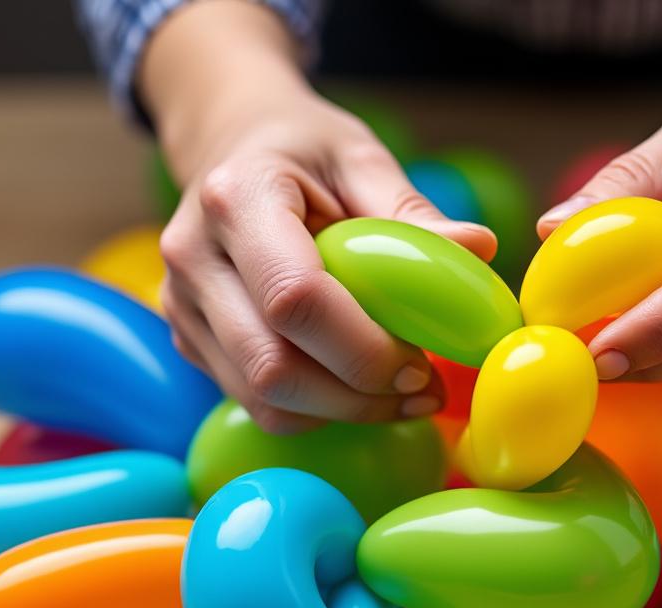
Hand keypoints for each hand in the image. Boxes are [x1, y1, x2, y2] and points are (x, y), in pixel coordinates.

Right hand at [142, 1, 495, 431]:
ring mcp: (181, 304)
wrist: (230, 143)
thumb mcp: (360, 159)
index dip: (363, 347)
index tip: (423, 363)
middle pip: (273, 366)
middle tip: (425, 391)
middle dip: (359, 395)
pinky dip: (316, 409)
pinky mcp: (188, 338)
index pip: (294, 297)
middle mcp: (194, 257)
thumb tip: (480, 250)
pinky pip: (255, 401)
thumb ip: (413, 213)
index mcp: (236, 198)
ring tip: (402, 395)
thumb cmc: (303, 150)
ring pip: (262, 397)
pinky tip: (356, 386)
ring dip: (342, 411)